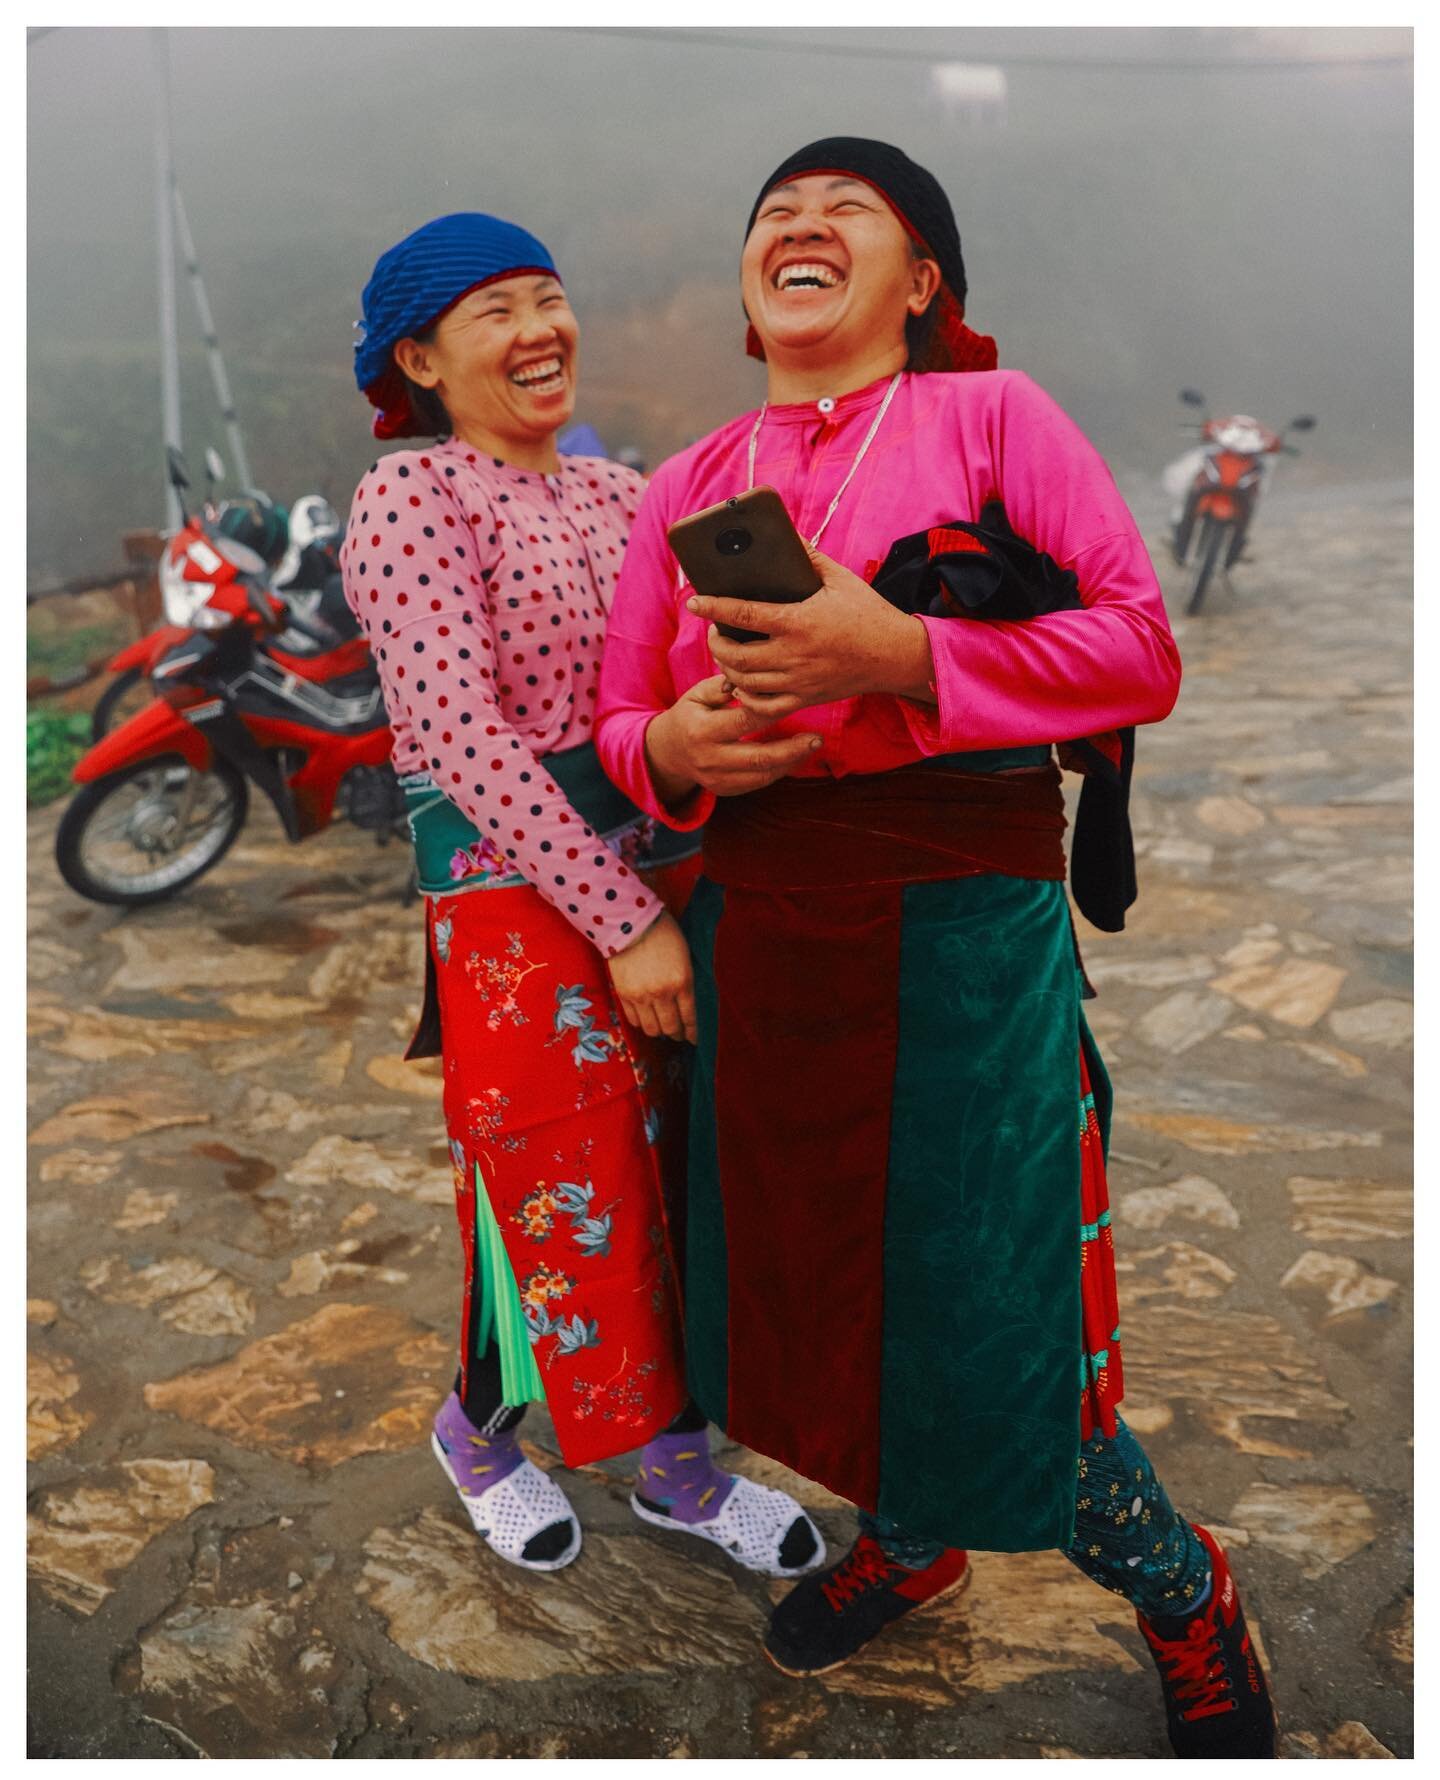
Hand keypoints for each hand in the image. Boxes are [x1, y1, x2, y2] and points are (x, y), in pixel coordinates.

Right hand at [608, 909, 695, 1042]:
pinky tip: (646, 1018)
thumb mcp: (685, 956)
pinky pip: (634, 1020)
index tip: (694, 1038)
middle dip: (677, 1034)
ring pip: (652, 1029)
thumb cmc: (663, 933)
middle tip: (678, 1034)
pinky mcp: (624, 995)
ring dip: (659, 1031)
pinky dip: (642, 1023)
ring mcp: (641, 996)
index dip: (693, 1032)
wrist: (629, 922)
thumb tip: (689, 1003)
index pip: (691, 1018)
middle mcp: (662, 993)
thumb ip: (687, 981)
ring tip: (661, 1027)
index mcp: (682, 982)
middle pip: (671, 1027)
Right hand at [645, 673, 821, 800]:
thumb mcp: (698, 694)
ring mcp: (716, 779)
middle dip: (791, 749)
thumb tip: (750, 678)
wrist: (669, 752)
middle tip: (817, 738)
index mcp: (702, 730)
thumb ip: (723, 686)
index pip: (744, 721)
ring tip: (811, 746)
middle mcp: (709, 758)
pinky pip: (757, 783)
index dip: (770, 710)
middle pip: (757, 758)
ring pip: (761, 776)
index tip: (794, 701)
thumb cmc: (690, 714)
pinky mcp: (724, 790)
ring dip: (790, 762)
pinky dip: (778, 771)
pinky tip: (795, 757)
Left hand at [687, 547, 937, 721]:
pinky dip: (746, 698)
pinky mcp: (807, 699)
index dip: (714, 607)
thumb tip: (784, 535)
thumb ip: (808, 557)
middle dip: (716, 643)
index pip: (744, 614)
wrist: (897, 655)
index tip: (695, 601)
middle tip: (714, 630)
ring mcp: (799, 681)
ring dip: (727, 669)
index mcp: (799, 622)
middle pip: (736, 656)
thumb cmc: (868, 613)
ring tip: (725, 654)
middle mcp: (795, 655)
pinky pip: (766, 707)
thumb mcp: (839, 579)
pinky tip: (742, 685)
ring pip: (745, 683)